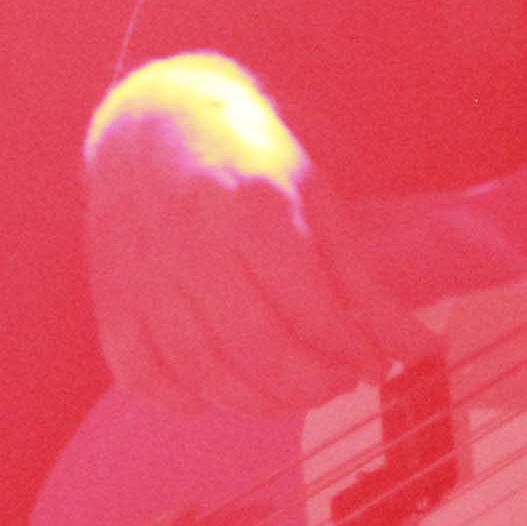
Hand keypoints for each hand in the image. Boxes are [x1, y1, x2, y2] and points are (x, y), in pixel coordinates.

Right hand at [83, 51, 438, 418]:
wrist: (152, 124)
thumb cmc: (248, 162)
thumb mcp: (317, 200)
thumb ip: (365, 282)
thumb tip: (417, 351)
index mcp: (251, 207)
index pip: (309, 308)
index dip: (350, 352)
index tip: (371, 366)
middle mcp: (191, 243)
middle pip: (257, 350)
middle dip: (310, 385)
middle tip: (334, 382)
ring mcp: (142, 275)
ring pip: (203, 373)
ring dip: (258, 402)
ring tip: (290, 389)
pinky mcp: (109, 298)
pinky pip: (141, 376)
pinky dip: (185, 400)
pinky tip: (222, 389)